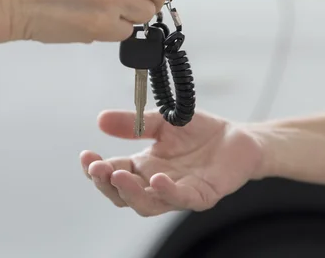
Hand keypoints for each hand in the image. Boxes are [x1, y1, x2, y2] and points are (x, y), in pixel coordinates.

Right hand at [80, 110, 263, 216]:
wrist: (238, 137)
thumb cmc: (200, 132)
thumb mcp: (162, 121)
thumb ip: (134, 123)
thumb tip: (101, 119)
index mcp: (144, 167)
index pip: (113, 174)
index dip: (97, 169)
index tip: (86, 155)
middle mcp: (157, 183)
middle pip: (124, 195)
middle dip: (106, 184)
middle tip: (96, 168)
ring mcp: (178, 192)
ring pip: (147, 204)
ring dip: (130, 193)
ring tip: (118, 176)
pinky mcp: (201, 195)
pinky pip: (181, 199)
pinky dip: (167, 192)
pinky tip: (157, 180)